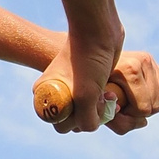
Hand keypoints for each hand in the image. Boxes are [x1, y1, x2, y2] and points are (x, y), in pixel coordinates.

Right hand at [40, 17, 124, 133]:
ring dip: (102, 109)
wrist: (99, 30)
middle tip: (101, 99)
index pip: (61, 125)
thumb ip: (86, 119)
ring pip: (89, 114)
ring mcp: (73, 89)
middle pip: (75, 122)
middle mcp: (57, 94)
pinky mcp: (88, 84)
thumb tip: (91, 127)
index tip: (90, 104)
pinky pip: (96, 104)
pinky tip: (112, 90)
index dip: (78, 121)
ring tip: (108, 92)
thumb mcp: (85, 95)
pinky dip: (106, 102)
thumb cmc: (88, 58)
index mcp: (46, 95)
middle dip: (92, 115)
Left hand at [102, 51, 158, 132]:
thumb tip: (143, 122)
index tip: (116, 108)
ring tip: (133, 101)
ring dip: (150, 106)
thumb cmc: (95, 91)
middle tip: (123, 105)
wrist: (92, 67)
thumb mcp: (101, 108)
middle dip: (139, 112)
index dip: (129, 116)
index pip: (143, 108)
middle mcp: (143, 60)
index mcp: (128, 68)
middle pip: (155, 106)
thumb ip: (118, 121)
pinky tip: (143, 95)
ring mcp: (151, 61)